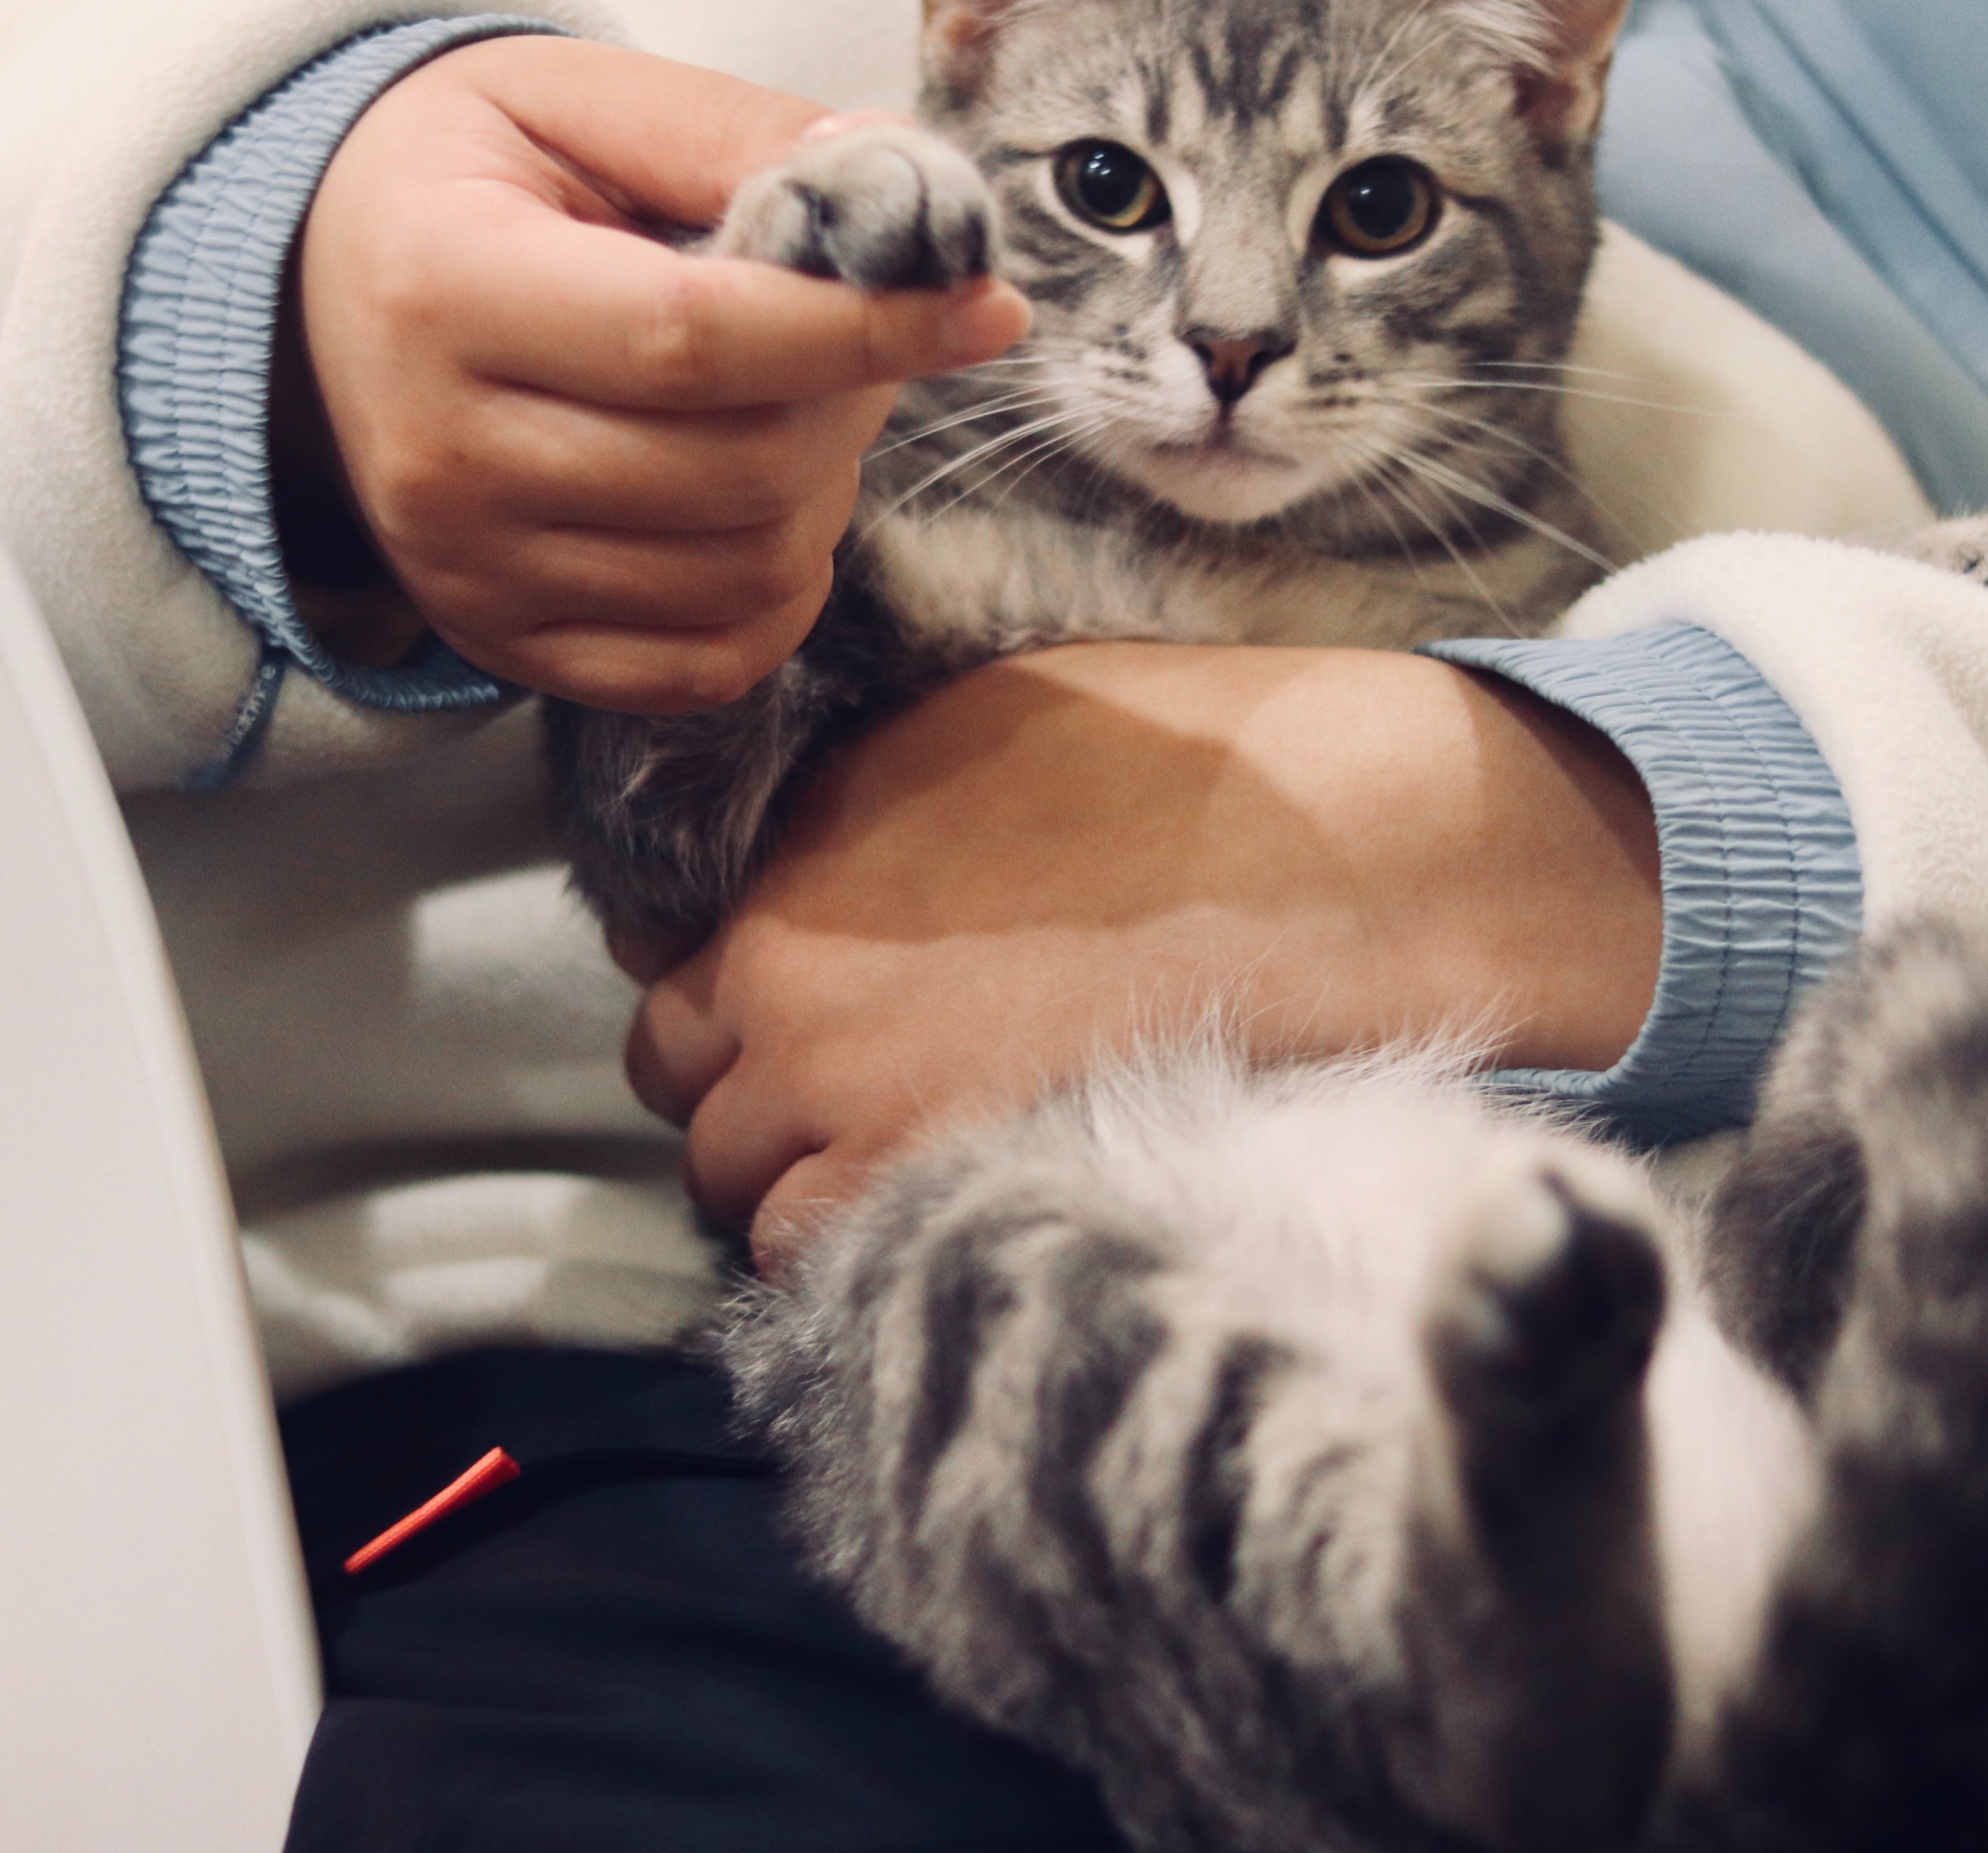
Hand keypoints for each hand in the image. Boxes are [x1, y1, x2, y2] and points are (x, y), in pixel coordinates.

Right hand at [278, 36, 1027, 710]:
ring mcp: (466, 569)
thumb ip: (734, 132)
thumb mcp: (573, 98)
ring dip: (822, 491)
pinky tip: (765, 506)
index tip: (983, 306)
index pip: (697, 339)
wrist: (317, 287)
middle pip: (735, 471)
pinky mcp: (501, 642)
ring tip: (792, 407)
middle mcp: (440, 453)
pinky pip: (703, 665)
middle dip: (847, 403)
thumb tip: (905, 184)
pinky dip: (776, 597)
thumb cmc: (465, 178)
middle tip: (855, 336)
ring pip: (740, 572)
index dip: (863, 328)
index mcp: (445, 289)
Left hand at [624, 643, 1664, 1266]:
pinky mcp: (920, 1187)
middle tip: (855, 1099)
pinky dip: (853, 1249)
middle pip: (686, 1088)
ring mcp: (844, 1095)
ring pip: (738, 1192)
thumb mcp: (972, 728)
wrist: (1323, 862)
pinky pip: (816, 1259)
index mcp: (793, 857)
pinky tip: (942, 1210)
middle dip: (751, 1096)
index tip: (794, 1019)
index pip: (664, 970)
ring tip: (909, 1167)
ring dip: (797, 1186)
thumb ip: (849, 814)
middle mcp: (786, 978)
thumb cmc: (1181, 774)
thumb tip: (795, 868)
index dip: (732, 1002)